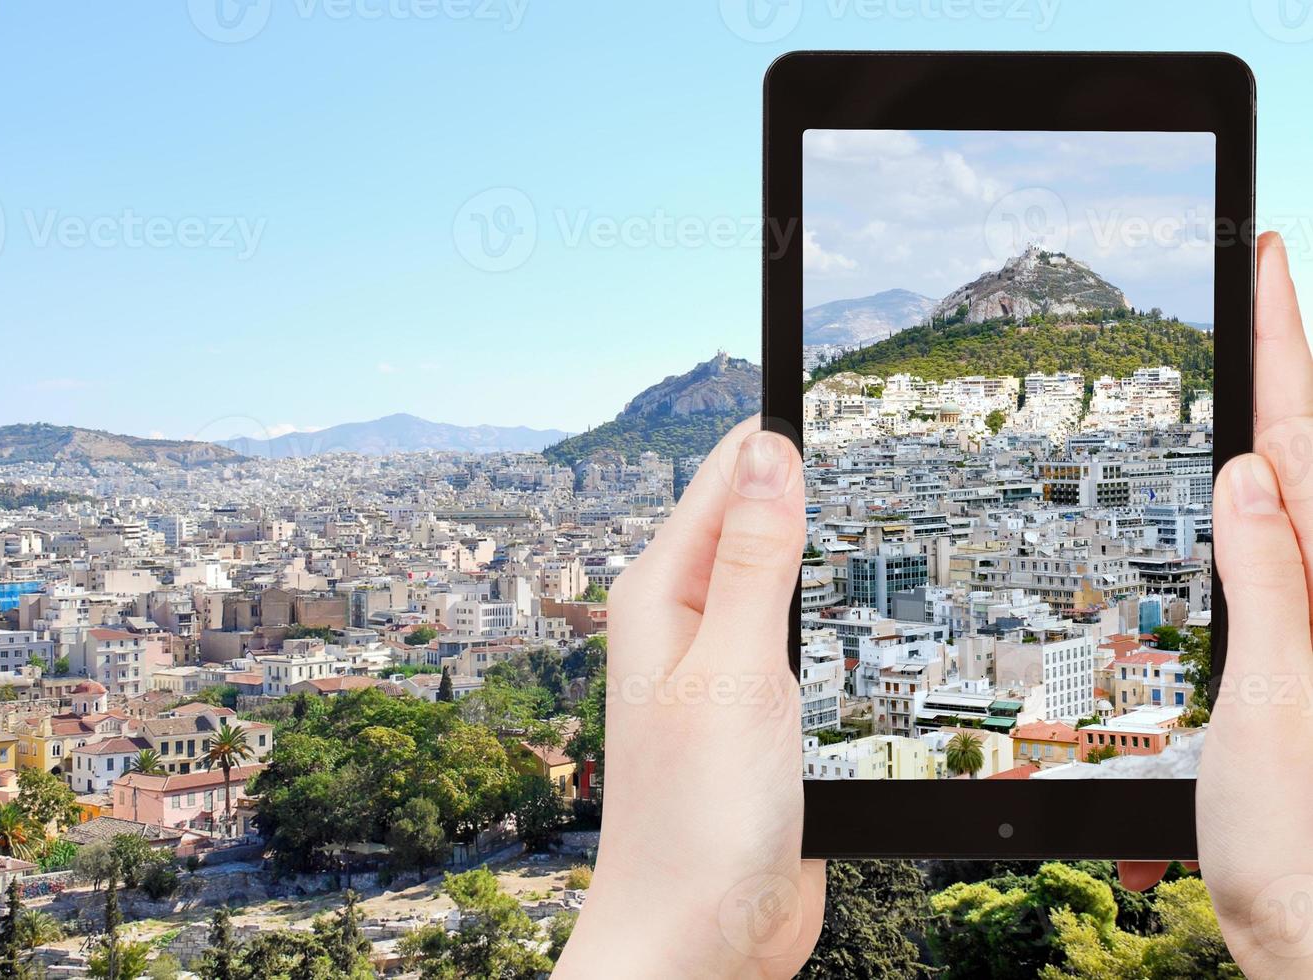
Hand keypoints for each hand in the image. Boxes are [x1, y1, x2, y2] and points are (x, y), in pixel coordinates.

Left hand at [554, 418, 824, 978]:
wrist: (702, 935)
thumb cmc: (695, 817)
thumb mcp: (736, 670)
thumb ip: (754, 560)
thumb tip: (770, 452)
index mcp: (662, 595)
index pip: (725, 479)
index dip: (779, 433)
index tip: (830, 379)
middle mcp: (687, 623)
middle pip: (756, 523)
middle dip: (807, 485)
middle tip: (872, 428)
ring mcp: (724, 668)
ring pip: (783, 581)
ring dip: (820, 550)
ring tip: (869, 494)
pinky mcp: (759, 713)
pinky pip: (799, 640)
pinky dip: (828, 617)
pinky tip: (856, 605)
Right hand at [1193, 232, 1312, 977]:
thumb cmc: (1308, 854)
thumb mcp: (1279, 712)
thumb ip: (1275, 587)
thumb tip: (1259, 473)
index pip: (1308, 438)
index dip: (1287, 341)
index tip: (1266, 255)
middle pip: (1310, 455)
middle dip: (1289, 359)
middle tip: (1258, 280)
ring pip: (1297, 505)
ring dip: (1276, 427)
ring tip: (1249, 363)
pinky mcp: (1297, 667)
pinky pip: (1277, 565)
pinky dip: (1255, 514)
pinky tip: (1238, 495)